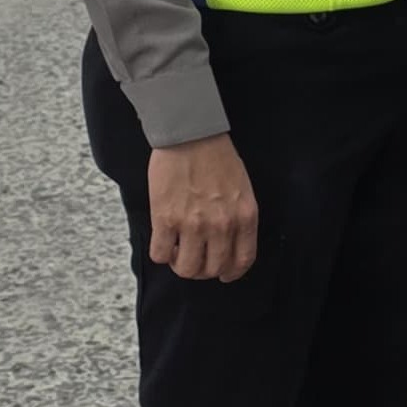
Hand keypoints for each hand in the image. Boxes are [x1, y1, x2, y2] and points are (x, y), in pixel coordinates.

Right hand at [146, 134, 259, 283]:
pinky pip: (161, 254)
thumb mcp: (242, 189)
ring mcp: (193, 224)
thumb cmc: (217, 156)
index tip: (222, 273)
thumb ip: (238, 217)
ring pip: (187, 268)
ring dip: (181, 265)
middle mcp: (222, 225)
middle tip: (195, 259)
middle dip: (203, 270)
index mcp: (245, 216)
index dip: (230, 272)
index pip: (242, 261)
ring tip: (178, 252)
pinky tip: (163, 242)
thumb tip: (228, 243)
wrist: (191, 134)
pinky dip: (161, 254)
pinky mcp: (166, 219)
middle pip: (212, 269)